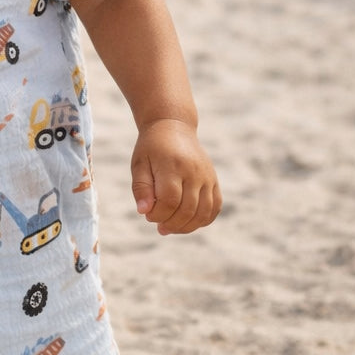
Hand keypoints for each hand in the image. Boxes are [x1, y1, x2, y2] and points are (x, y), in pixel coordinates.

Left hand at [130, 119, 220, 234]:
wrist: (173, 127)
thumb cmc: (152, 148)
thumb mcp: (139, 164)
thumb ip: (141, 188)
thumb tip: (144, 212)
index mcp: (173, 166)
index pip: (169, 200)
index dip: (158, 214)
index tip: (148, 215)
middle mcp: (194, 172)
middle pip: (187, 209)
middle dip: (171, 224)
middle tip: (158, 226)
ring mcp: (207, 176)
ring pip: (203, 212)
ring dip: (187, 227)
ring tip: (171, 228)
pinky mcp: (214, 180)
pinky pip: (215, 207)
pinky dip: (203, 220)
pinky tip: (188, 223)